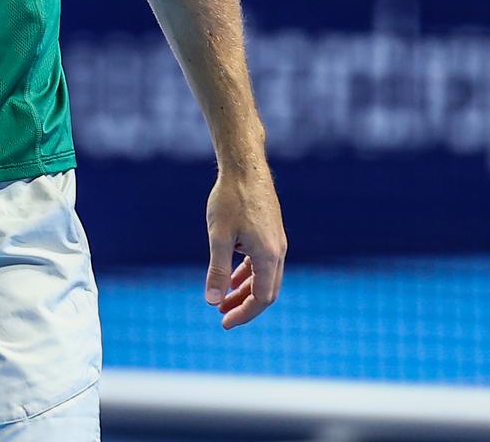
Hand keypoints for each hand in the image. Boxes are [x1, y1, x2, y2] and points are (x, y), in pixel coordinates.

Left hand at [204, 165, 285, 328]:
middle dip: (244, 305)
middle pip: (266, 290)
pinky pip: (261, 262)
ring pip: (264, 276)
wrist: (245, 166)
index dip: (244, 313)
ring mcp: (275, 240)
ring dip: (244, 290)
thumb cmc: (230, 198)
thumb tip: (212, 301)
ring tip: (221, 300)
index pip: (262, 297)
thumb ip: (217, 270)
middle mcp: (277, 250)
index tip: (224, 322)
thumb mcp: (218, 237)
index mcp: (268, 254)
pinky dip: (247, 273)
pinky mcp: (270, 231)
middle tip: (221, 316)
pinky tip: (230, 276)